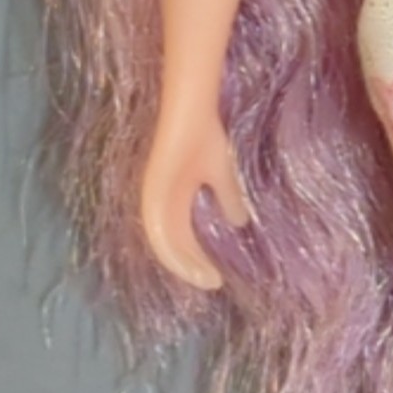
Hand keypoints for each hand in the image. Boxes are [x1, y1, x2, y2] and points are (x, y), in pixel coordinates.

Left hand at [138, 98, 251, 291]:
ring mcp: (154, 200)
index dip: (196, 259)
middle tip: (214, 283)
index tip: (217, 278)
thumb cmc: (203, 135)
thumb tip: (240, 222)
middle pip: (171, 247)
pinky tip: (194, 262)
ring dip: (184, 265)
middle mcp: (160, 205)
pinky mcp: (151, 193)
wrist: (191, 109)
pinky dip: (174, 251)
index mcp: (173, 202)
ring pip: (164, 245)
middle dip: (191, 268)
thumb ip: (228, 198)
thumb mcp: (222, 175)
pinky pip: (158, 232)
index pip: (180, 239)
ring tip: (207, 280)